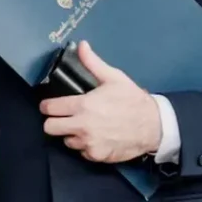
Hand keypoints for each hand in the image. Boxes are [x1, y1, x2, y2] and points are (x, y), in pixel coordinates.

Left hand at [40, 41, 160, 163]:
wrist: (154, 126)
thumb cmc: (132, 100)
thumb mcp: (113, 77)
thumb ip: (93, 63)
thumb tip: (81, 45)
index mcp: (83, 105)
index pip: (50, 109)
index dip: (47, 106)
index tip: (49, 105)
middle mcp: (82, 126)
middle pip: (50, 128)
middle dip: (53, 121)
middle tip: (62, 117)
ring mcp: (89, 143)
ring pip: (65, 141)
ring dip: (70, 134)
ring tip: (81, 127)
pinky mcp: (97, 156)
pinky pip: (81, 152)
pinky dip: (85, 146)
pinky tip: (94, 137)